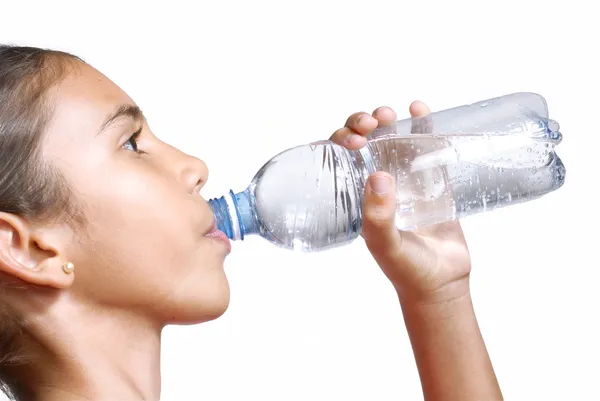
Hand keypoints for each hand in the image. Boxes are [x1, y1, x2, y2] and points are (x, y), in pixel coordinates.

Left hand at [330, 102, 471, 304]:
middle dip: (363, 124)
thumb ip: (379, 218)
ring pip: (391, 139)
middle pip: (363, 143)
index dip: (342, 141)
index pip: (340, 159)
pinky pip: (425, 146)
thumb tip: (377, 176)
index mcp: (357, 197)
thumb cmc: (408, 269)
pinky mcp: (432, 179)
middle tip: (373, 123)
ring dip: (388, 120)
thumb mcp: (386, 247)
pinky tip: (420, 110)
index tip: (355, 140)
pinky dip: (422, 125)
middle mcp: (377, 184)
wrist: (443, 281)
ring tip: (392, 114)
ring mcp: (405, 179)